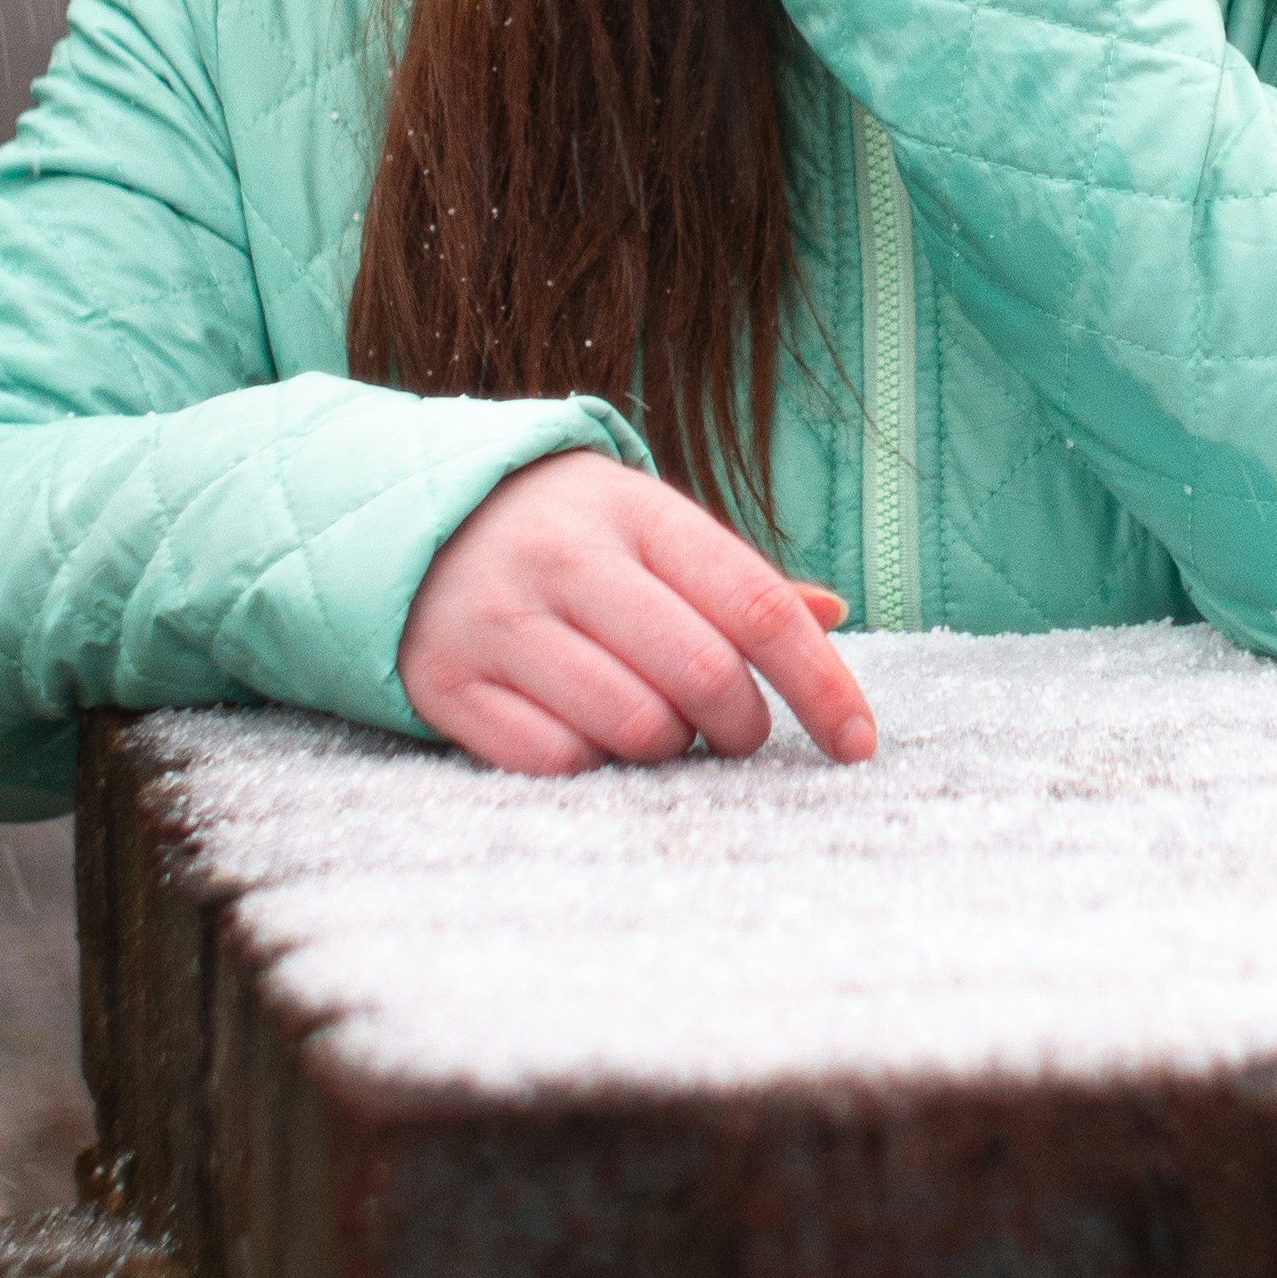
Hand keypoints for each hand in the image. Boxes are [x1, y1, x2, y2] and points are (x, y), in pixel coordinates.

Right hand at [397, 446, 877, 775]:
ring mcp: (501, 620)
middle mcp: (568, 559)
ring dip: (669, 749)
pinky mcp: (447, 680)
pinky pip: (554, 761)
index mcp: (638, 512)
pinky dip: (592, 765)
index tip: (858, 744)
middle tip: (735, 731)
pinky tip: (588, 735)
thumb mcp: (653, 528)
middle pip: (702, 674)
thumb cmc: (571, 535)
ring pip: (632, 727)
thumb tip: (833, 614)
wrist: (418, 519)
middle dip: (742, 726)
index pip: (756, 606)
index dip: (821, 684)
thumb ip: (738, 580)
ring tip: (659, 728)